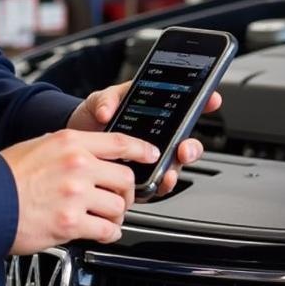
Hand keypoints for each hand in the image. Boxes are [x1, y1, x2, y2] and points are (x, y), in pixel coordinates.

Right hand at [0, 129, 158, 253]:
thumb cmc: (5, 175)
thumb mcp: (41, 145)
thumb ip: (70, 147)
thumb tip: (90, 153)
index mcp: (72, 142)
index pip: (119, 142)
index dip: (141, 150)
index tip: (151, 155)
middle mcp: (78, 165)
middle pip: (125, 178)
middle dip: (128, 192)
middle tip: (122, 198)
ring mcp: (75, 195)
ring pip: (117, 206)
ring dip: (117, 215)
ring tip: (108, 218)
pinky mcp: (69, 223)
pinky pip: (105, 229)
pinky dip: (109, 233)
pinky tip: (103, 233)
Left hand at [68, 82, 222, 197]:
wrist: (72, 141)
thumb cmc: (91, 118)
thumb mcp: (100, 101)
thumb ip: (106, 100)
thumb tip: (107, 110)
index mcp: (155, 113)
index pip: (184, 108)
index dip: (203, 103)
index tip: (212, 100)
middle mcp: (157, 138)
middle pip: (184, 143)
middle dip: (191, 146)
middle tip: (184, 147)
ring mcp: (150, 160)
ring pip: (173, 167)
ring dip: (176, 169)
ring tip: (170, 169)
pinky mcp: (138, 180)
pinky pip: (155, 186)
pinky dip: (159, 185)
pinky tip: (157, 182)